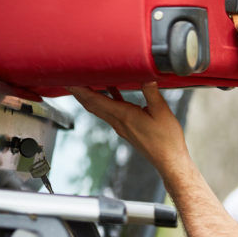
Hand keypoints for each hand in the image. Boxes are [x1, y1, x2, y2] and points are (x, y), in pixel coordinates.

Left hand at [68, 82, 186, 172]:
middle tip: (68, 76)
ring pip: (99, 108)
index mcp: (124, 115)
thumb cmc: (166, 140)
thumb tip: (146, 76)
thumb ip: (151, 92)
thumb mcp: (161, 111)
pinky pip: (111, 110)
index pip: (95, 100)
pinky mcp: (127, 128)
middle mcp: (118, 121)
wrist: (169, 161)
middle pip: (91, 104)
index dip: (80, 89)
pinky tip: (110, 89)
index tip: (68, 79)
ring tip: (83, 81)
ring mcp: (121, 126)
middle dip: (78, 90)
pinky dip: (106, 99)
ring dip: (88, 95)